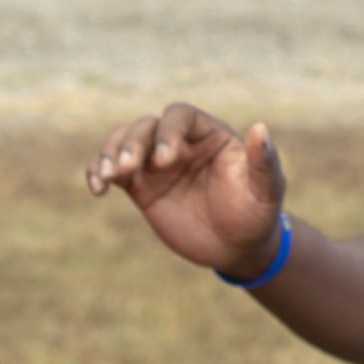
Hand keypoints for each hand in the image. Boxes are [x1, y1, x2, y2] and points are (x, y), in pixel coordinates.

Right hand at [84, 102, 286, 277]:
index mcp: (209, 134)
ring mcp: (156, 164)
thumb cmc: (256, 214)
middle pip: (146, 127)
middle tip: (126, 169)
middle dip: (132, 144)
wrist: (237, 247)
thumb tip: (260, 128)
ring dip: (110, 154)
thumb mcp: (266, 191)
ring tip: (107, 178)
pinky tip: (97, 188)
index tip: (164, 161)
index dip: (169, 132)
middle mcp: (180, 143)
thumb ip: (263, 162)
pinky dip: (99, 172)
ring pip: (124, 143)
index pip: (181, 117)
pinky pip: (112, 171)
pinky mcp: (140, 186)